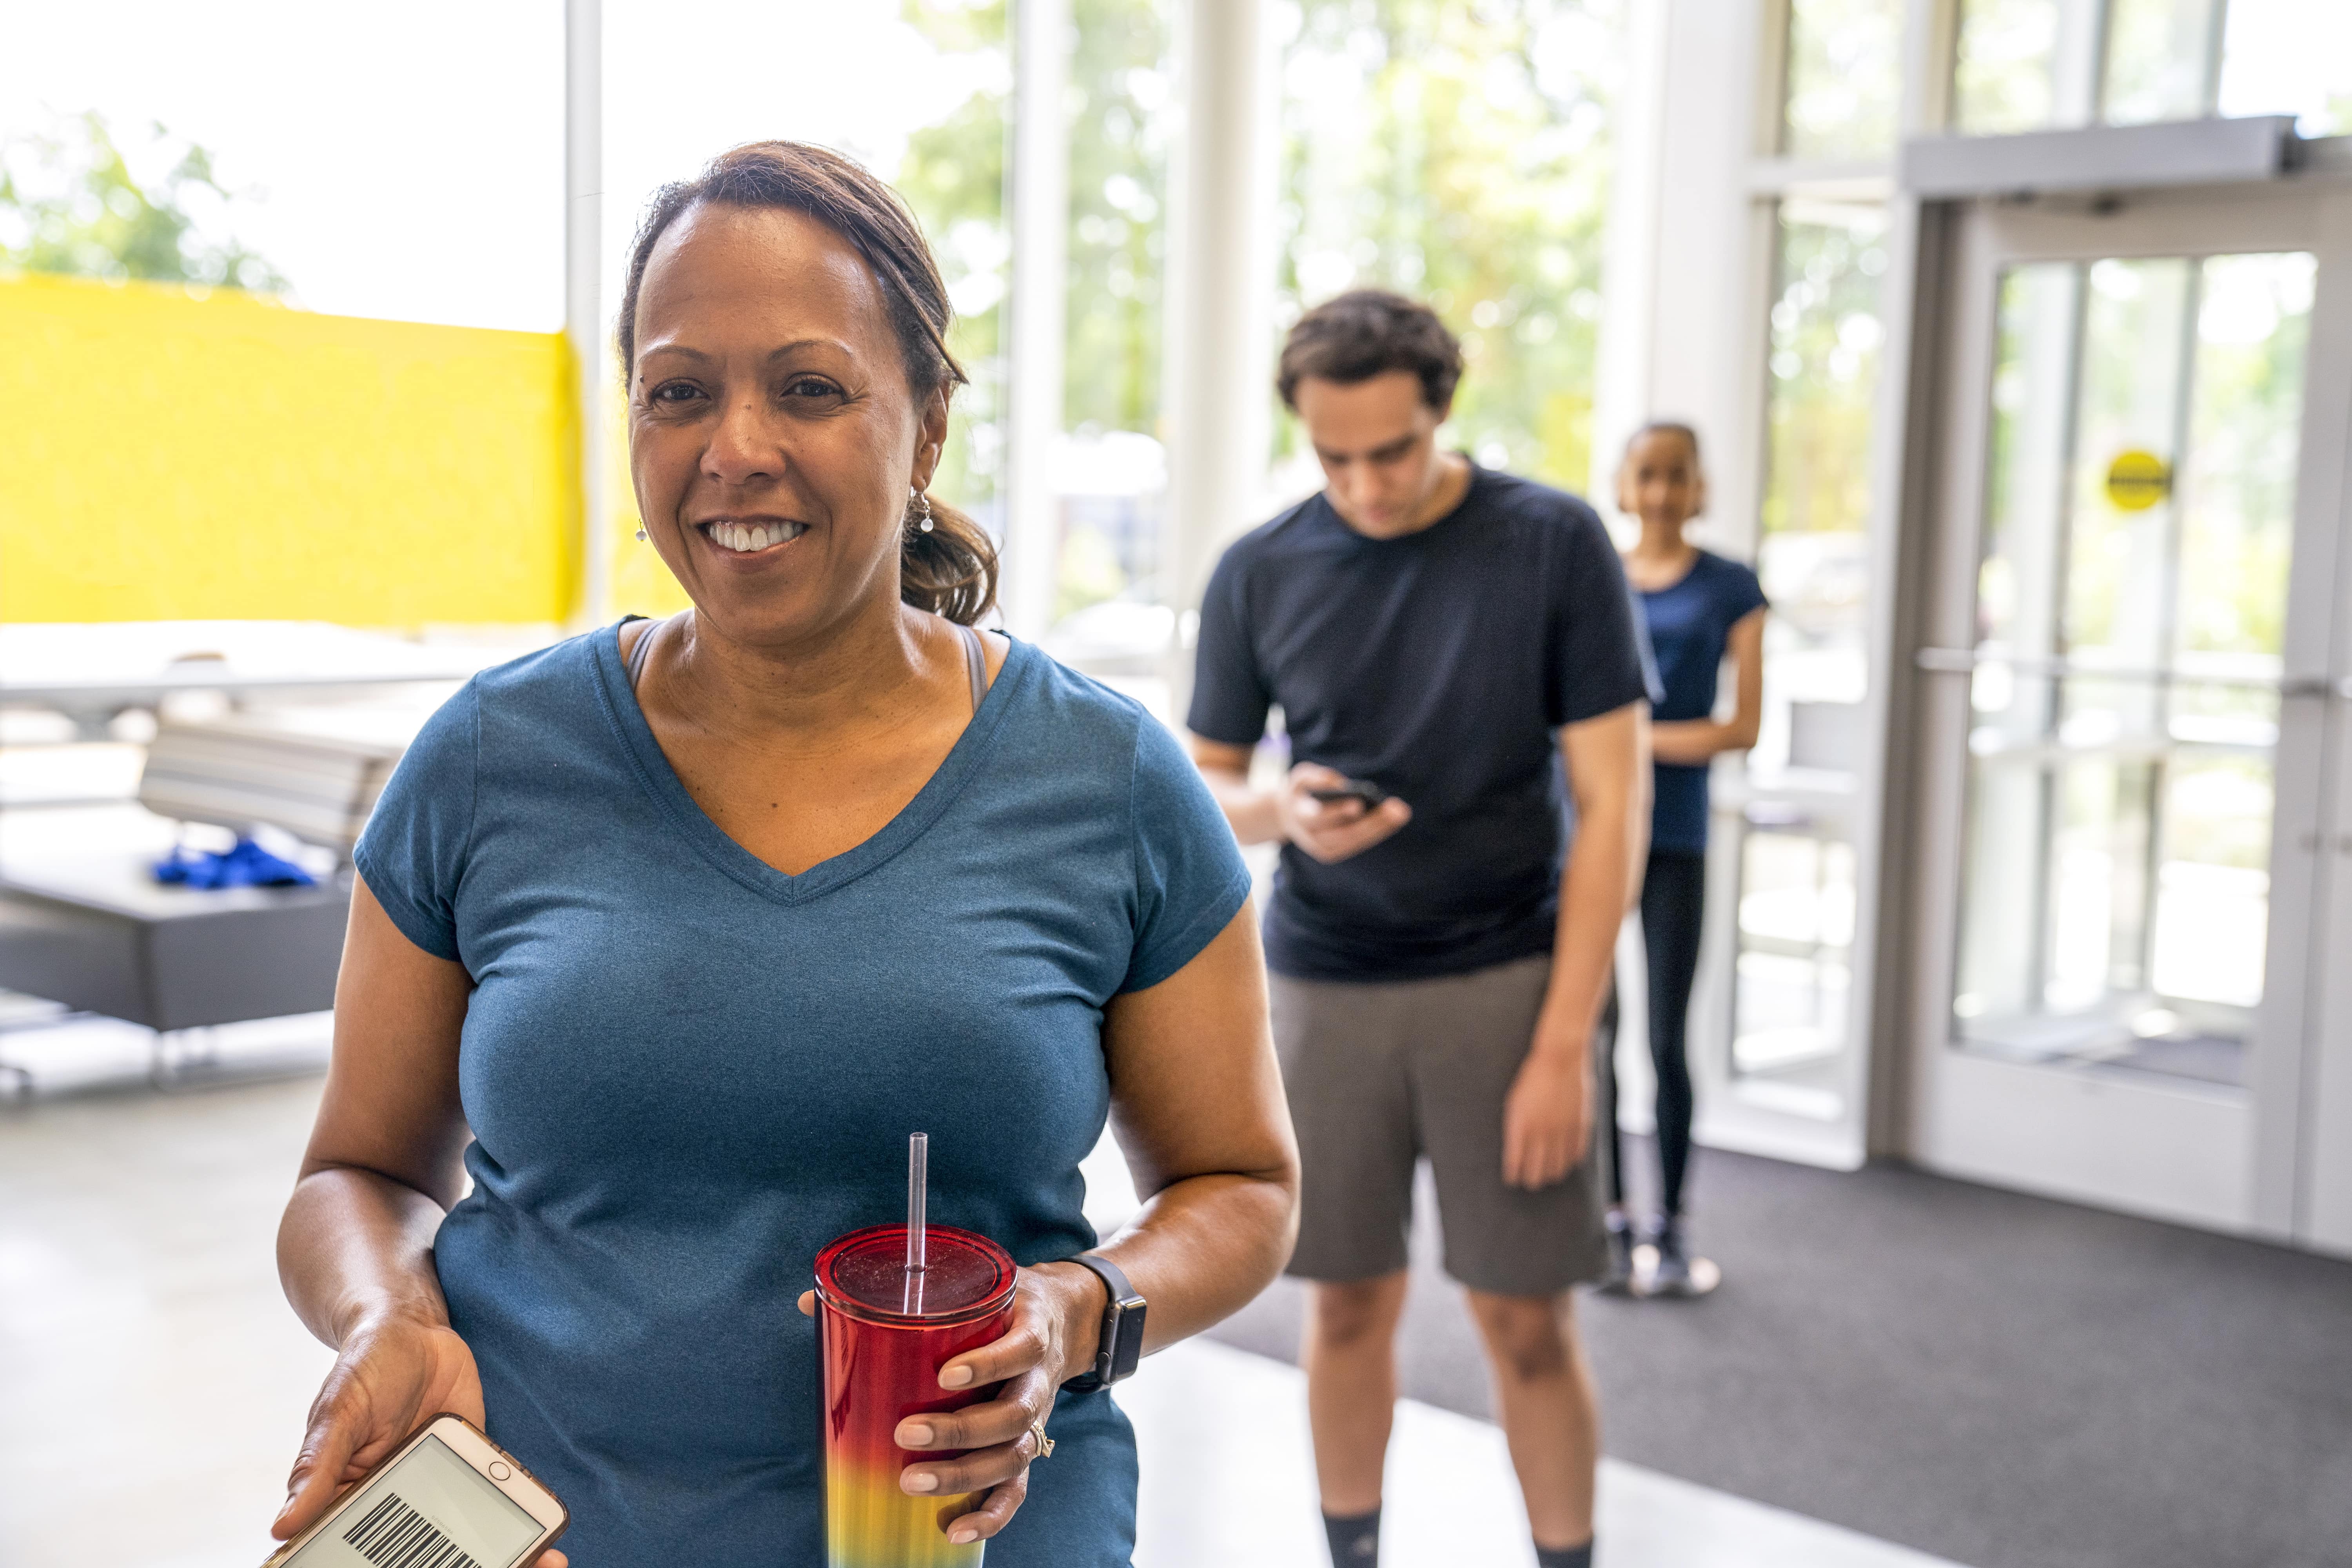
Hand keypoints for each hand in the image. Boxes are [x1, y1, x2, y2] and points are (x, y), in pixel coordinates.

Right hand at [272, 1313, 566, 1566]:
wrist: (414, 1330)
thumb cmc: (364, 1369)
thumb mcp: (339, 1412)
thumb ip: (319, 1466)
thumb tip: (282, 1525)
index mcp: (349, 1500)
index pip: (355, 1552)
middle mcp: (392, 1502)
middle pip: (416, 1554)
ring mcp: (435, 1488)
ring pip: (461, 1541)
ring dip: (498, 1559)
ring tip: (540, 1566)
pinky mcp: (470, 1469)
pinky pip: (491, 1503)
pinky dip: (516, 1524)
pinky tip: (547, 1546)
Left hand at [795, 1262, 1102, 1544]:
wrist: (1064, 1318)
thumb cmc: (1002, 1304)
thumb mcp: (973, 1285)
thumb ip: (904, 1291)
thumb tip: (812, 1301)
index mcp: (1031, 1332)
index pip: (1022, 1349)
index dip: (989, 1365)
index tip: (945, 1374)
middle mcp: (1038, 1381)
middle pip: (1014, 1415)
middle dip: (960, 1430)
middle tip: (906, 1434)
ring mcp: (1036, 1419)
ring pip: (1013, 1456)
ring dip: (964, 1474)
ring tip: (910, 1482)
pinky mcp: (1027, 1448)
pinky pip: (1016, 1490)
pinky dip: (989, 1515)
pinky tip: (954, 1532)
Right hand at [1276, 763, 1410, 864]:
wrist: (1287, 815)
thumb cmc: (1301, 791)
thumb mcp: (1300, 777)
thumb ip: (1315, 777)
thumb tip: (1339, 783)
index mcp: (1299, 817)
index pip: (1319, 817)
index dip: (1337, 812)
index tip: (1357, 804)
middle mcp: (1311, 838)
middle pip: (1343, 834)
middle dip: (1371, 822)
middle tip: (1396, 809)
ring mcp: (1322, 849)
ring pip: (1353, 841)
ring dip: (1379, 828)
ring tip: (1400, 813)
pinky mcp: (1332, 852)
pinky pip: (1357, 843)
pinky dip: (1376, 832)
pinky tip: (1393, 819)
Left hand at [1501, 1034, 1591, 1190]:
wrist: (1559, 1058)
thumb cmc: (1532, 1078)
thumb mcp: (1515, 1103)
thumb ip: (1516, 1129)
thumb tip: (1517, 1152)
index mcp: (1520, 1126)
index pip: (1515, 1163)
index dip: (1514, 1174)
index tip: (1512, 1179)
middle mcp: (1541, 1132)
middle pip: (1536, 1172)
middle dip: (1531, 1179)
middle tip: (1529, 1181)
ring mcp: (1562, 1131)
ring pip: (1557, 1168)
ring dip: (1551, 1173)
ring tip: (1547, 1175)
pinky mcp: (1580, 1127)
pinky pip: (1576, 1155)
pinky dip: (1570, 1161)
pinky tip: (1566, 1160)